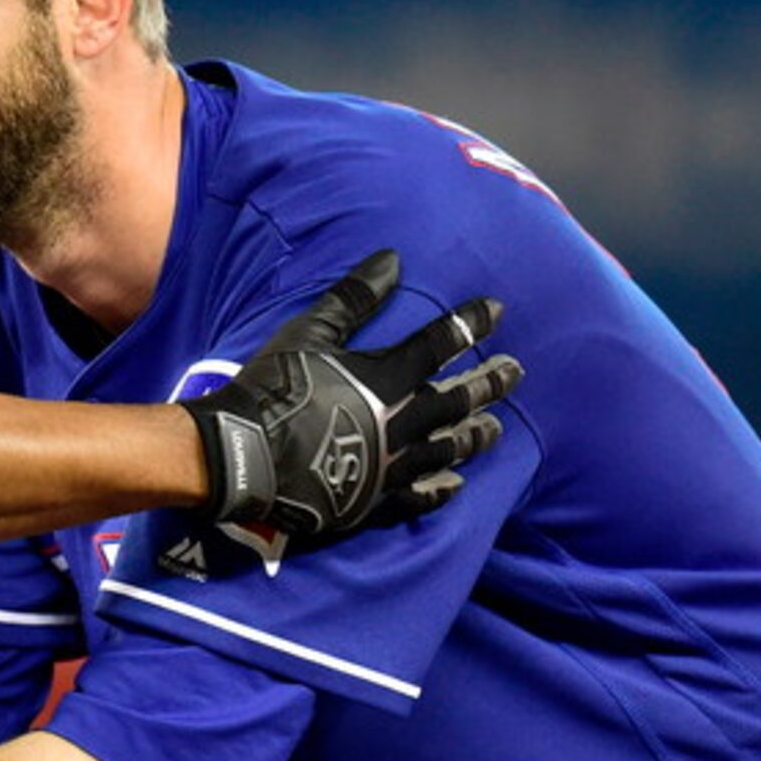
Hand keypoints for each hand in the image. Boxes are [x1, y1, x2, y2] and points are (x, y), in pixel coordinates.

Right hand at [181, 249, 520, 544]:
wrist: (244, 457)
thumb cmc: (274, 388)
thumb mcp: (309, 332)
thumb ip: (355, 297)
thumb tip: (393, 259)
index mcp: (387, 378)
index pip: (441, 344)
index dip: (470, 323)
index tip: (496, 310)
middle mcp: (402, 423)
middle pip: (458, 401)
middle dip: (490, 383)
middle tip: (516, 372)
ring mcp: (392, 466)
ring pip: (448, 450)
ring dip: (475, 436)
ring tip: (496, 428)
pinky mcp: (374, 501)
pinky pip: (417, 498)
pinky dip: (439, 491)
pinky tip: (455, 486)